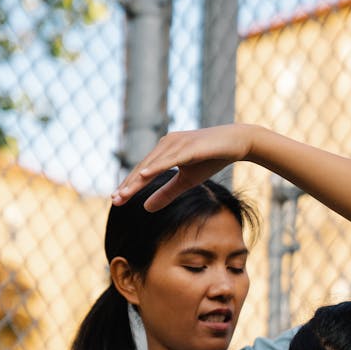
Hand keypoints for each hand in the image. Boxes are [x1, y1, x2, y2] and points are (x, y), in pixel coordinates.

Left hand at [111, 124, 253, 209]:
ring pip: (152, 165)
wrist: (235, 142)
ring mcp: (176, 143)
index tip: (116, 201)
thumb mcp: (186, 181)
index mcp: (163, 152)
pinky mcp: (188, 146)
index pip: (142, 172)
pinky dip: (156, 167)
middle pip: (142, 168)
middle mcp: (165, 144)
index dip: (129, 186)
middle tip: (115, 200)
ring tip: (124, 193)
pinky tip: (145, 175)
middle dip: (128, 185)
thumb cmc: (210, 159)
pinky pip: (169, 159)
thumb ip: (166, 194)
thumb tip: (146, 207)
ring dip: (137, 179)